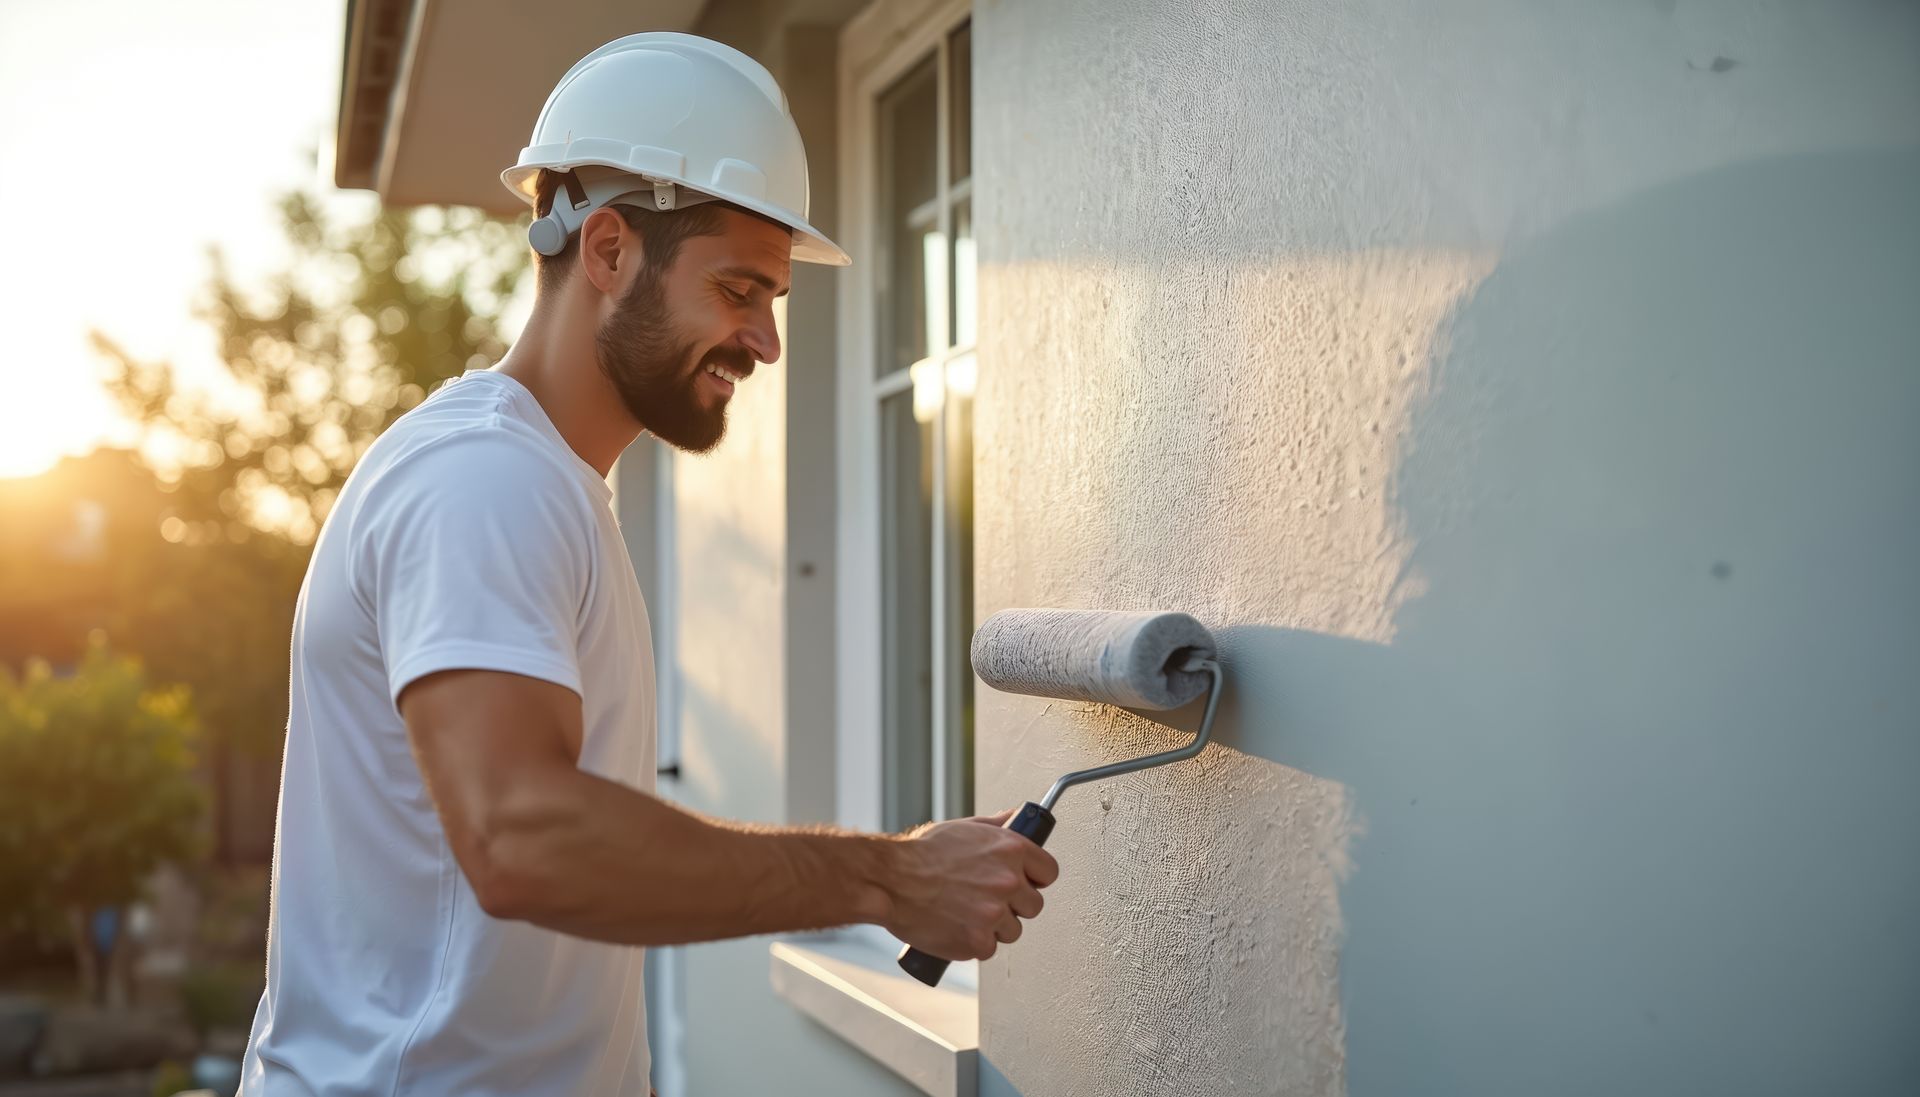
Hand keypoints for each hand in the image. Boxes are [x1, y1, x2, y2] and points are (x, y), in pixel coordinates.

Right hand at [883, 809, 1059, 961]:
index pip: (1049, 872)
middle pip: (1034, 905)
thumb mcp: (964, 827)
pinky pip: (989, 948)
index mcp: (1011, 849)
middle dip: (1014, 906)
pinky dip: (973, 943)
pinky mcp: (978, 941)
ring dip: (994, 927)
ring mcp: (995, 913)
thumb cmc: (921, 854)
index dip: (1035, 880)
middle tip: (985, 900)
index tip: (1024, 883)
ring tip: (965, 913)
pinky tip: (955, 927)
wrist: (891, 880)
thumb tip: (1016, 818)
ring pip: (1013, 930)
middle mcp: (1008, 881)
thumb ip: (996, 826)